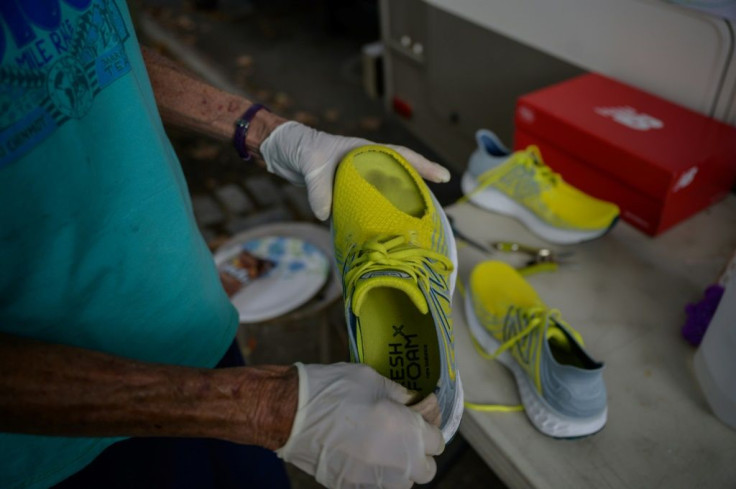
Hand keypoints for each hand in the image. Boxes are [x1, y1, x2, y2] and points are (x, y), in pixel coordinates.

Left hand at [260, 122, 450, 219]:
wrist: (282, 151)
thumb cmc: (300, 147)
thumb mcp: (311, 165)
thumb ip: (319, 189)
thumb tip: (326, 215)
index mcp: (364, 152)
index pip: (400, 156)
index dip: (423, 166)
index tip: (444, 177)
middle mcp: (364, 166)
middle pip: (397, 178)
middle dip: (416, 192)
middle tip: (432, 212)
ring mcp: (354, 180)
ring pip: (381, 195)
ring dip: (394, 209)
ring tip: (410, 228)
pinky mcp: (342, 193)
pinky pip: (362, 207)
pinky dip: (369, 219)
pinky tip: (376, 234)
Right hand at [276, 362, 444, 488]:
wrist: (291, 414)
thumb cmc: (333, 392)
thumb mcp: (374, 381)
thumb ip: (401, 396)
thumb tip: (414, 404)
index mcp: (407, 432)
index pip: (437, 441)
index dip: (428, 427)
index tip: (417, 418)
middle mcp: (397, 462)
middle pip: (426, 469)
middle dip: (418, 453)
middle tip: (402, 435)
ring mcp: (375, 481)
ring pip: (403, 482)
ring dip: (399, 468)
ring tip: (381, 448)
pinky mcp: (352, 488)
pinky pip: (377, 487)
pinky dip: (376, 476)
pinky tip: (363, 458)